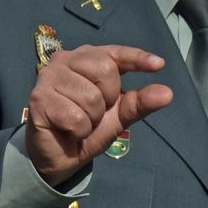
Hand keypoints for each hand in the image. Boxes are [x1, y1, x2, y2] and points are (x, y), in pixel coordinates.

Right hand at [26, 45, 172, 184]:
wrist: (60, 154)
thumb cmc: (88, 125)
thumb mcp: (120, 114)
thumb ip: (140, 102)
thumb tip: (167, 94)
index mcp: (87, 58)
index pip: (116, 53)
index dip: (137, 58)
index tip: (159, 65)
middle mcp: (66, 60)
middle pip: (105, 71)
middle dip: (109, 99)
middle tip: (95, 112)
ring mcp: (49, 77)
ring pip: (91, 97)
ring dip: (92, 119)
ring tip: (79, 121)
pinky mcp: (39, 99)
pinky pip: (76, 117)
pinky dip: (79, 130)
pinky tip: (68, 129)